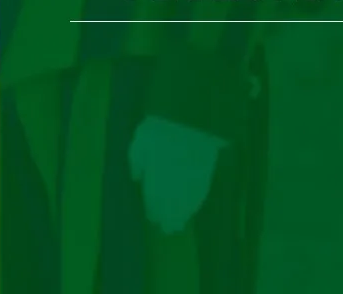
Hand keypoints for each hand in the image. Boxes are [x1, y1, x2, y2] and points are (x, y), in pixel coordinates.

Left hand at [129, 116, 225, 233]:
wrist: (188, 113)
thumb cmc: (161, 126)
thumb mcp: (141, 139)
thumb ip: (137, 160)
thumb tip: (136, 178)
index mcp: (156, 169)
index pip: (154, 194)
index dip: (154, 208)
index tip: (154, 219)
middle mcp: (174, 175)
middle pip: (172, 200)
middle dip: (169, 216)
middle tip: (169, 229)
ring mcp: (191, 172)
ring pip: (187, 197)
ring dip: (184, 212)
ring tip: (181, 224)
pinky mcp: (206, 166)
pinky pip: (202, 186)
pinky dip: (198, 199)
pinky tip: (195, 206)